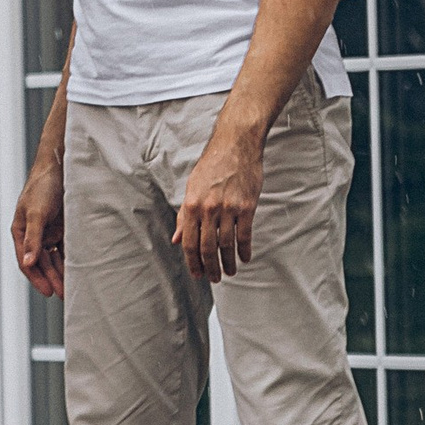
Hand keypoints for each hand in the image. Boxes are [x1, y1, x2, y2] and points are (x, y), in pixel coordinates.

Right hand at [12, 151, 64, 299]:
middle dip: (51, 278)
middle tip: (63, 294)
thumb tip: (28, 263)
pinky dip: (71, 259)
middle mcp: (34, 233)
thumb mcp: (37, 213)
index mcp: (21, 230)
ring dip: (61, 272)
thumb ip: (33, 239)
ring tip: (72, 287)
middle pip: (42, 262)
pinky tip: (80, 269)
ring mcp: (49, 230)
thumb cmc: (43, 185)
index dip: (37, 278)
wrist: (61, 164)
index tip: (49, 292)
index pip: (26, 261)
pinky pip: (66, 247)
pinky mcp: (63, 226)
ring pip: (54, 257)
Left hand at [175, 111, 265, 283]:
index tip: (197, 274)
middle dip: (210, 268)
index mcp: (191, 205)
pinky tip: (244, 258)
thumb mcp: (192, 188)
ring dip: (228, 262)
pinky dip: (244, 250)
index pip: (189, 242)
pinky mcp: (247, 206)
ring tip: (229, 272)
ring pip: (227, 245)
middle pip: (207, 248)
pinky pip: (245, 235)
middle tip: (213, 279)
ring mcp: (228, 208)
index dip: (192, 262)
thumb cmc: (212, 166)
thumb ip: (184, 216)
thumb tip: (177, 240)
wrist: (235, 145)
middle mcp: (208, 209)